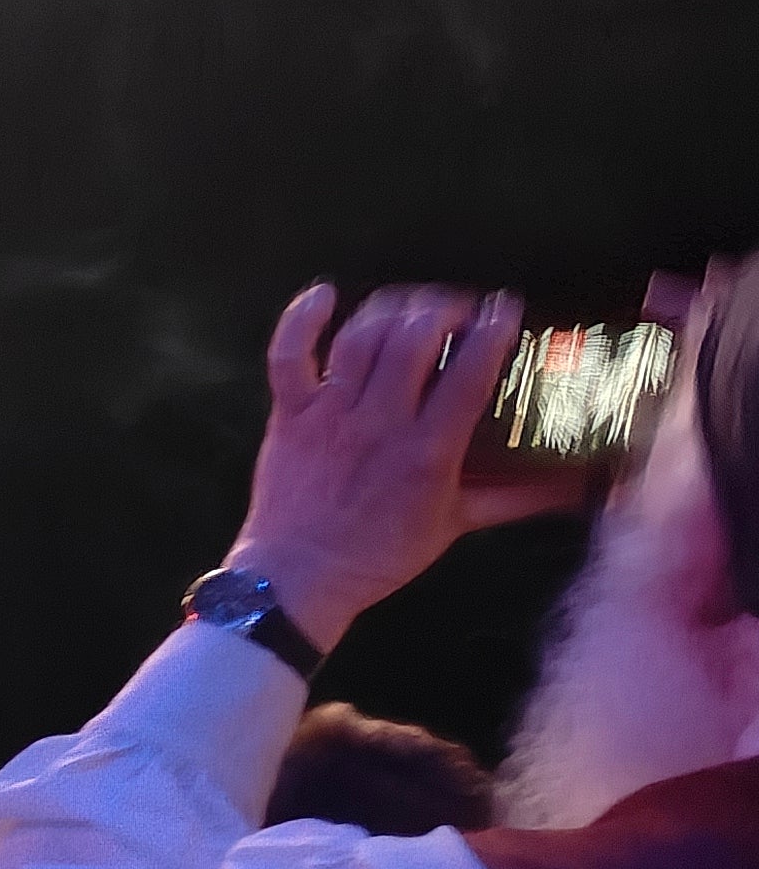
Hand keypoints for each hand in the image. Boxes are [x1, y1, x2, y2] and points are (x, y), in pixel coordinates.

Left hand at [230, 284, 583, 649]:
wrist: (300, 576)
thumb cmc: (381, 553)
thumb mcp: (457, 524)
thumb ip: (519, 498)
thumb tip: (580, 486)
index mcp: (428, 452)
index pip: (470, 374)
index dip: (492, 331)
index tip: (507, 308)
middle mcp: (379, 425)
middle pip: (414, 340)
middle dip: (445, 310)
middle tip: (461, 309)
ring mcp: (330, 415)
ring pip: (362, 338)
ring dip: (393, 308)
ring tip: (415, 304)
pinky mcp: (289, 413)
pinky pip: (289, 354)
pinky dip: (303, 318)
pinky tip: (326, 293)